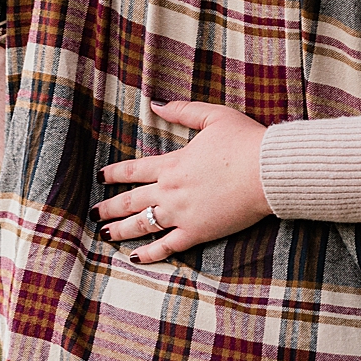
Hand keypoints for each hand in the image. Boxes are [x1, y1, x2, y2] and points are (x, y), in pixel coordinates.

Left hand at [95, 100, 273, 263]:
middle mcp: (170, 190)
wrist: (266, 172)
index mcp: (172, 164)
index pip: (134, 170)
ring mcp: (181, 214)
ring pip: (142, 225)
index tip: (100, 177)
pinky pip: (167, 246)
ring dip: (121, 230)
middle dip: (110, 207)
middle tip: (94, 212)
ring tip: (105, 234)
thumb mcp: (213, 116)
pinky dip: (150, 253)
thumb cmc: (244, 141)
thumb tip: (156, 104)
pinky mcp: (197, 232)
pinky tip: (136, 256)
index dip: (114, 174)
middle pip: (131, 200)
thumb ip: (183, 111)